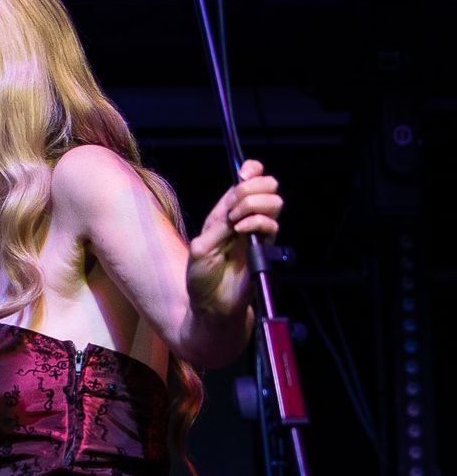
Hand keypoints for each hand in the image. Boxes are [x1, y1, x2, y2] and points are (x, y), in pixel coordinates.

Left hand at [187, 158, 281, 318]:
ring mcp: (257, 232)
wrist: (212, 304)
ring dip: (253, 206)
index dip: (251, 171)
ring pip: (274, 202)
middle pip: (267, 185)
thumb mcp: (201, 246)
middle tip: (234, 209)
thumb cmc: (201, 278)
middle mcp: (244, 218)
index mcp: (226, 212)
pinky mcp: (265, 247)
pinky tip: (240, 231)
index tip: (245, 174)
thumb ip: (220, 224)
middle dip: (251, 189)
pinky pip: (272, 224)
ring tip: (236, 224)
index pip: (248, 180)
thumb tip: (237, 204)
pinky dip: (256, 222)